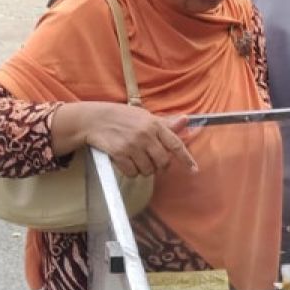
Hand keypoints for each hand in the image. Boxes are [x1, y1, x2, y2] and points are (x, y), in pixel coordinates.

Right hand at [80, 103, 197, 177]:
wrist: (94, 119)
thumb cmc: (122, 117)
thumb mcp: (145, 116)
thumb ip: (166, 123)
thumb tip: (186, 120)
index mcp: (155, 124)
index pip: (176, 144)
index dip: (186, 159)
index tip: (194, 169)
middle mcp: (145, 135)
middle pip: (163, 162)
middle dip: (160, 166)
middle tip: (153, 162)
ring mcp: (132, 145)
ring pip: (148, 170)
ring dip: (144, 169)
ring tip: (136, 158)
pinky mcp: (120, 154)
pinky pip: (132, 173)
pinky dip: (131, 171)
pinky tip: (126, 162)